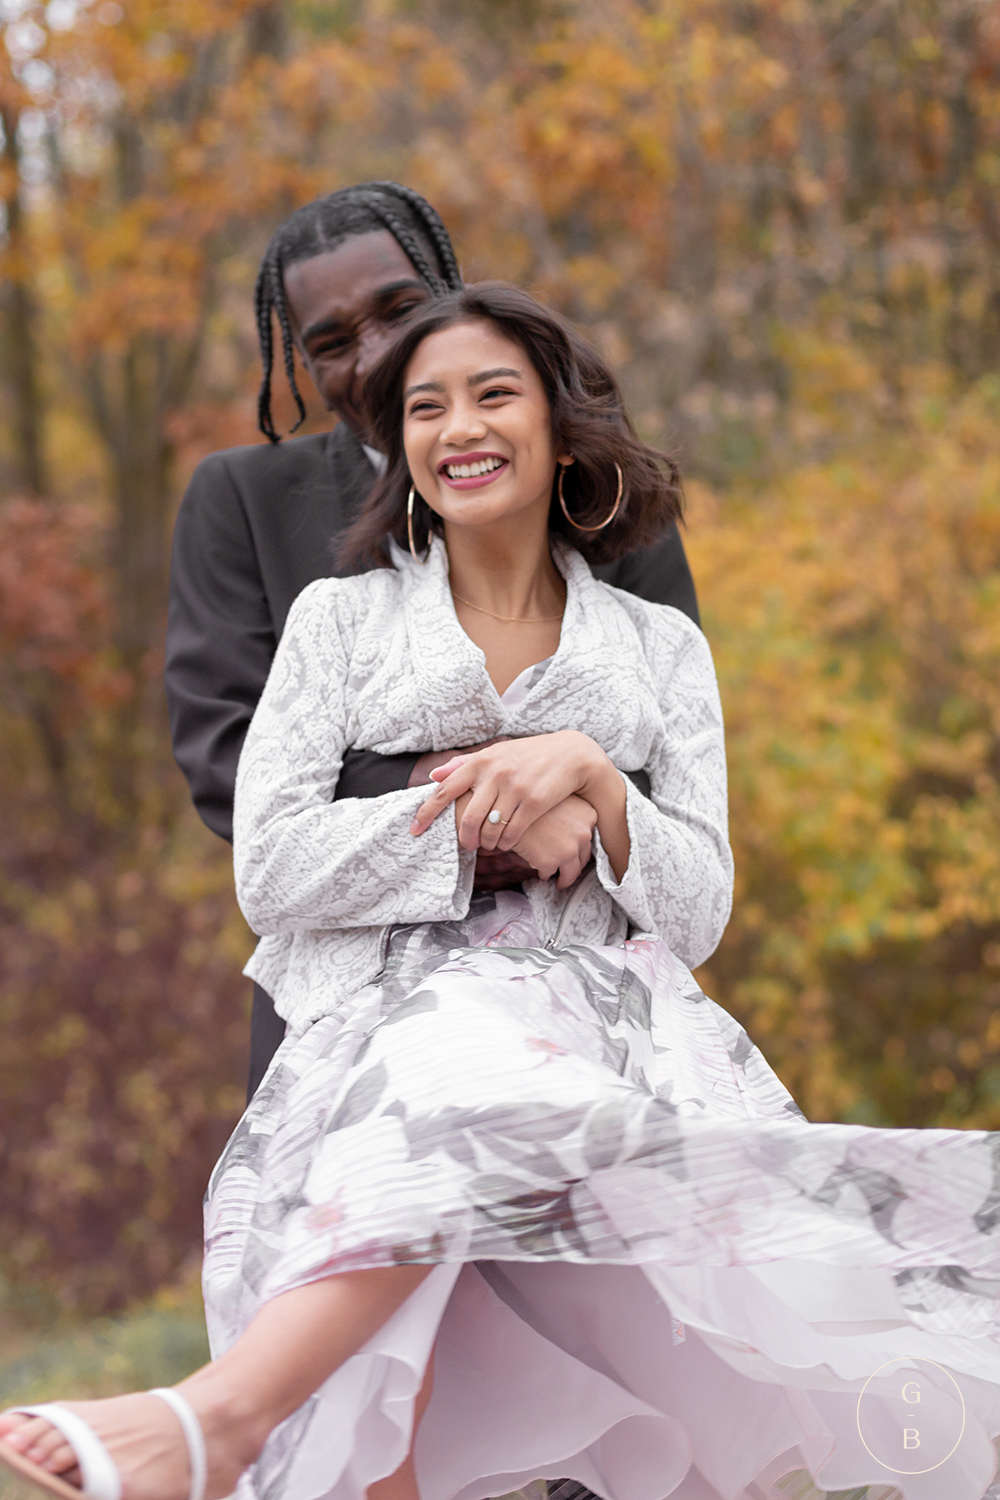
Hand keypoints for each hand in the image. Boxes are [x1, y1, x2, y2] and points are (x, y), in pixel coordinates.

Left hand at [411, 731, 630, 883]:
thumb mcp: (495, 753)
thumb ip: (463, 765)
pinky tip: (505, 844)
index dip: (427, 812)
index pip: (445, 790)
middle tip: (466, 845)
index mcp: (481, 761)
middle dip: (464, 838)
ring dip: (486, 843)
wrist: (570, 754)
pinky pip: (511, 833)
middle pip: (468, 818)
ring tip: (488, 844)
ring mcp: (515, 788)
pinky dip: (504, 844)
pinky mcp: (533, 802)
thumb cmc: (528, 755)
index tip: (414, 829)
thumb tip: (434, 776)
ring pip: (489, 830)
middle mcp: (495, 773)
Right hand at [509, 794, 597, 887]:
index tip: (574, 850)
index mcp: (588, 815)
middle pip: (584, 857)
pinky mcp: (552, 862)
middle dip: (575, 865)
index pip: (589, 837)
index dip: (580, 846)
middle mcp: (584, 833)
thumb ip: (570, 813)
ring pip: (571, 872)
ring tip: (558, 881)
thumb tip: (570, 833)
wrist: (508, 809)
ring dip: (564, 878)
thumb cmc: (530, 801)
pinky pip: (549, 873)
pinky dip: (544, 873)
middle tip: (567, 870)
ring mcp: (569, 849)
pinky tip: (538, 869)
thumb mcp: (556, 798)